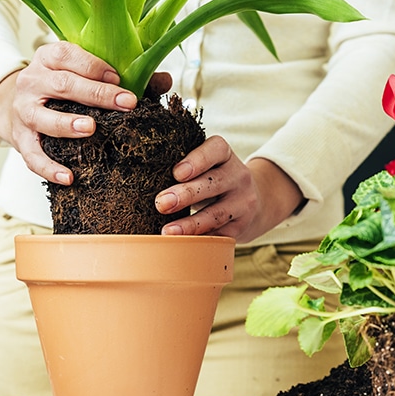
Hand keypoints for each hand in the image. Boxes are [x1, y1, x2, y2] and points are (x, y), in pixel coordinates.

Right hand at [0, 42, 169, 183]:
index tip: (120, 78)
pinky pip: (32, 155)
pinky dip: (49, 168)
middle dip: (96, 94)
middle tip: (125, 104)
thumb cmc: (60, 87)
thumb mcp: (82, 72)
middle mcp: (32, 81)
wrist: (12, 104)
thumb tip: (165, 80)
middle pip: (63, 85)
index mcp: (49, 58)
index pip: (68, 55)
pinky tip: (68, 177)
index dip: (94, 66)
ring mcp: (23, 111)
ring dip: (67, 124)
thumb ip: (123, 76)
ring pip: (43, 117)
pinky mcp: (20, 139)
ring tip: (90, 129)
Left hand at [154, 136, 304, 242]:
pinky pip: (219, 235)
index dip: (197, 160)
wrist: (253, 201)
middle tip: (161, 203)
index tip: (176, 173)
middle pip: (213, 183)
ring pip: (216, 213)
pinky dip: (200, 240)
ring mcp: (242, 202)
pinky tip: (182, 245)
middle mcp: (238, 175)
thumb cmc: (212, 179)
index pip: (215, 150)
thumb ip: (181, 169)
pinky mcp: (241, 226)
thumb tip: (141, 182)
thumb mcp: (205, 166)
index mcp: (224, 154)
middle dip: (186, 194)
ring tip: (168, 231)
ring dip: (190, 224)